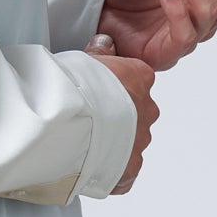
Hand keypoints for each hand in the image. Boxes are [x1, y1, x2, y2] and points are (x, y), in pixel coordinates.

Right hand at [81, 36, 158, 193]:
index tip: (96, 92)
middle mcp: (147, 109)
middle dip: (117, 117)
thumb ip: (101, 53)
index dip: (115, 87)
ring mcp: (140, 140)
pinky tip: (90, 166)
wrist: (69, 120)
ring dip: (113, 144)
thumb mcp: (86, 58)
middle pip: (136, 113)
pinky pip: (124, 173)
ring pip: (130, 143)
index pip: (136, 80)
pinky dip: (110, 172)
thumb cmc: (75, 87)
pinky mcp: (129, 169)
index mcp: (140, 78)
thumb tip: (105, 42)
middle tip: (89, 119)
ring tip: (83, 143)